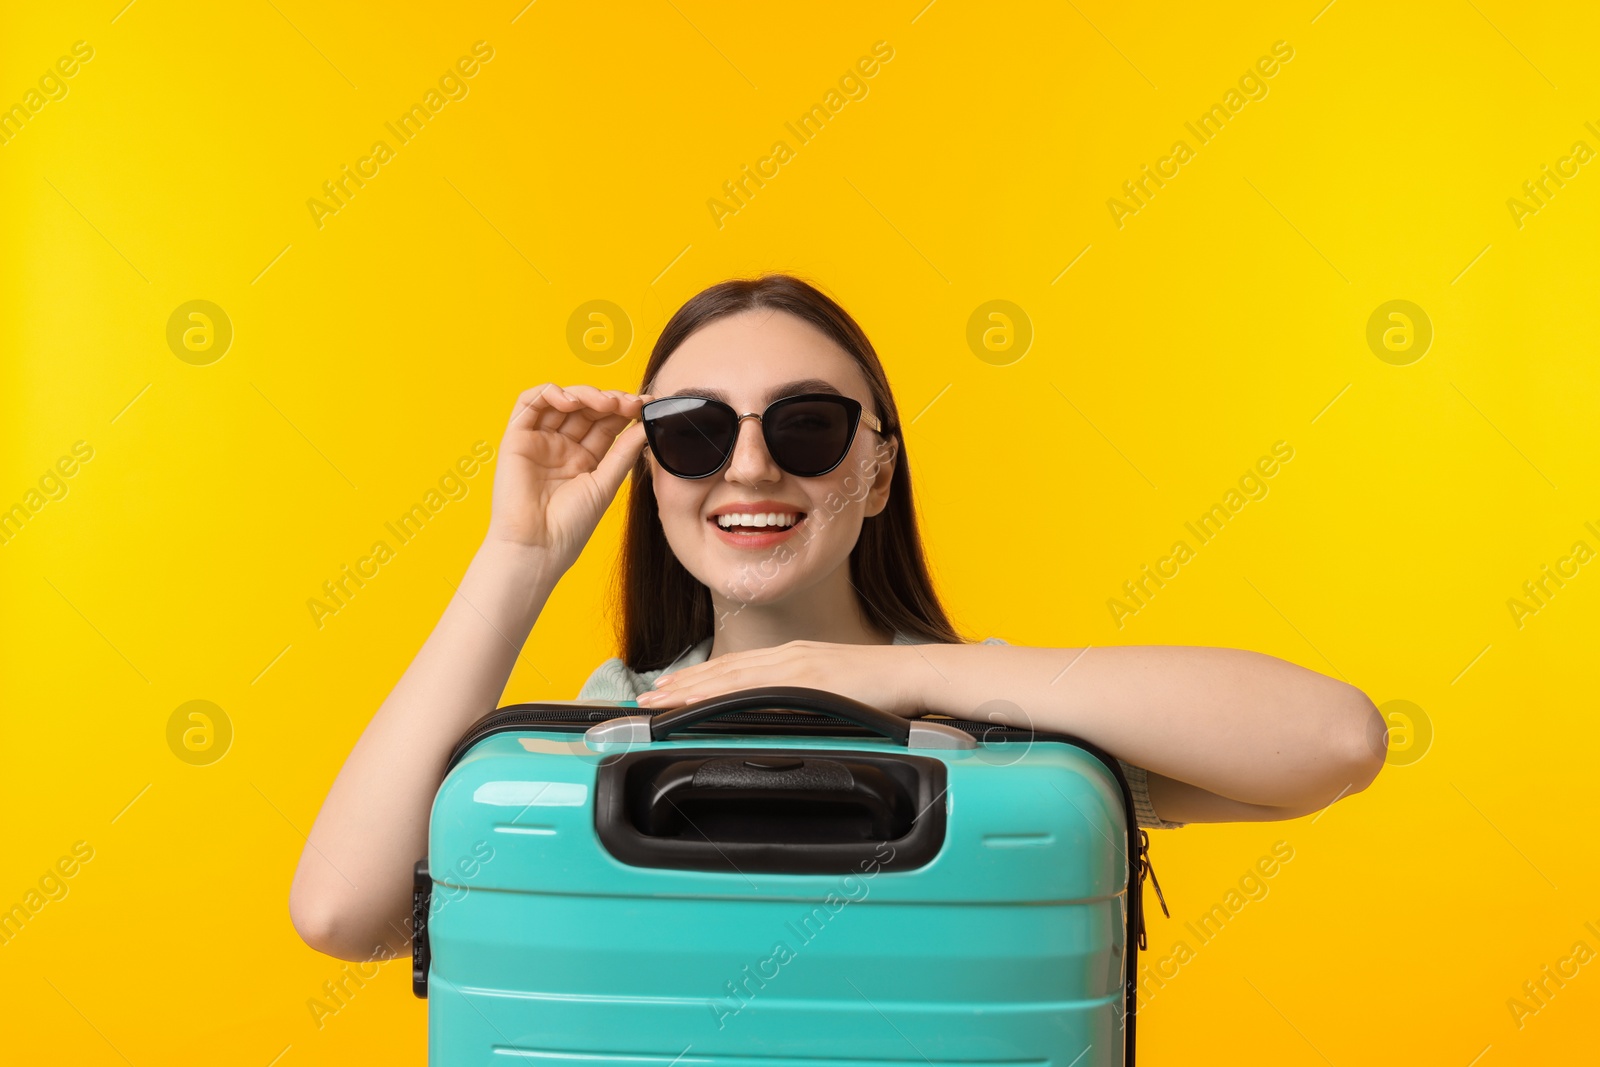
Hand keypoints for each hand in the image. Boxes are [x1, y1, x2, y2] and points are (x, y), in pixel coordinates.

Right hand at [483, 383, 654, 568]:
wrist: (538, 547)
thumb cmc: (571, 525)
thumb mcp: (606, 483)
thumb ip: (624, 451)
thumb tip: (648, 423)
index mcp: (584, 459)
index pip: (606, 423)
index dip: (625, 409)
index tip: (647, 404)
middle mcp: (562, 446)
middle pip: (586, 408)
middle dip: (610, 399)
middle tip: (629, 403)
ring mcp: (539, 440)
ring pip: (561, 400)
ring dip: (585, 394)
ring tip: (605, 403)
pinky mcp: (516, 437)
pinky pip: (529, 402)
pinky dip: (550, 393)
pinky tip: (571, 401)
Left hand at [634, 639, 929, 718]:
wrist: (917, 674)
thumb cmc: (884, 688)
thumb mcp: (834, 693)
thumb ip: (804, 701)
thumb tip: (779, 721)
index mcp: (793, 658)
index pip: (733, 668)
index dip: (696, 678)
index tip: (666, 689)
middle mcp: (789, 656)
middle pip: (723, 670)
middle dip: (680, 684)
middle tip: (646, 700)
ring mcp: (798, 665)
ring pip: (731, 677)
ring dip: (691, 689)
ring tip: (660, 702)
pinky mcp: (810, 679)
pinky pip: (757, 688)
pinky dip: (724, 695)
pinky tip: (704, 703)